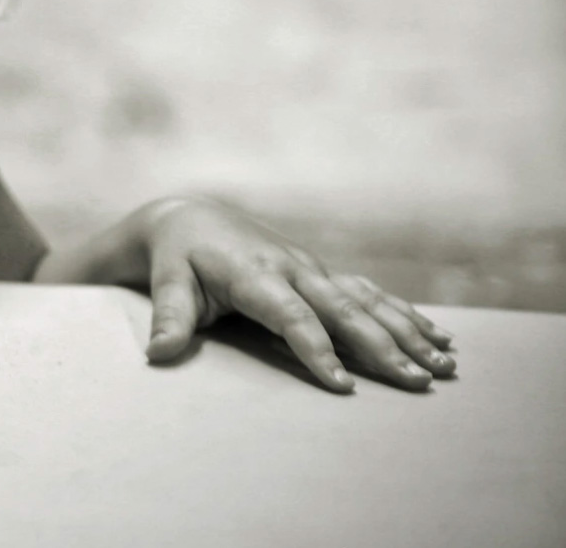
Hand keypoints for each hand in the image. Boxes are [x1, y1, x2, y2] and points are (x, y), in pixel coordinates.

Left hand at [139, 198, 456, 391]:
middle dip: (382, 345)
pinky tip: (439, 338)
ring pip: (368, 301)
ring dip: (407, 332)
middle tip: (417, 381)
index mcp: (254, 273)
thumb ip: (168, 318)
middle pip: (343, 310)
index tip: (342, 384)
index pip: (291, 316)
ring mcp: (313, 268)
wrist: (190, 217)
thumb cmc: (176, 257)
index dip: (316, 349)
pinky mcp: (323, 273)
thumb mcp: (166, 283)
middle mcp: (292, 268)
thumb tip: (156, 355)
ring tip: (445, 366)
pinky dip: (405, 315)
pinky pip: (371, 294)